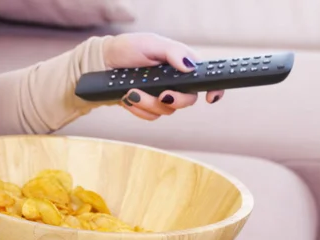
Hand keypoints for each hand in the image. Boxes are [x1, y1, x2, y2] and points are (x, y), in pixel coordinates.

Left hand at [103, 33, 224, 120]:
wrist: (105, 64)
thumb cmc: (129, 48)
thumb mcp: (151, 43)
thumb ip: (173, 53)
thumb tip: (189, 66)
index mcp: (182, 65)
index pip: (205, 78)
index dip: (214, 90)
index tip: (209, 98)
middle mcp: (175, 82)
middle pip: (187, 100)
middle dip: (174, 100)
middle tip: (162, 95)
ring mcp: (161, 96)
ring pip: (165, 111)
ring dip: (147, 103)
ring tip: (131, 90)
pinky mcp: (148, 106)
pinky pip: (149, 116)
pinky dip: (137, 109)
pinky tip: (127, 97)